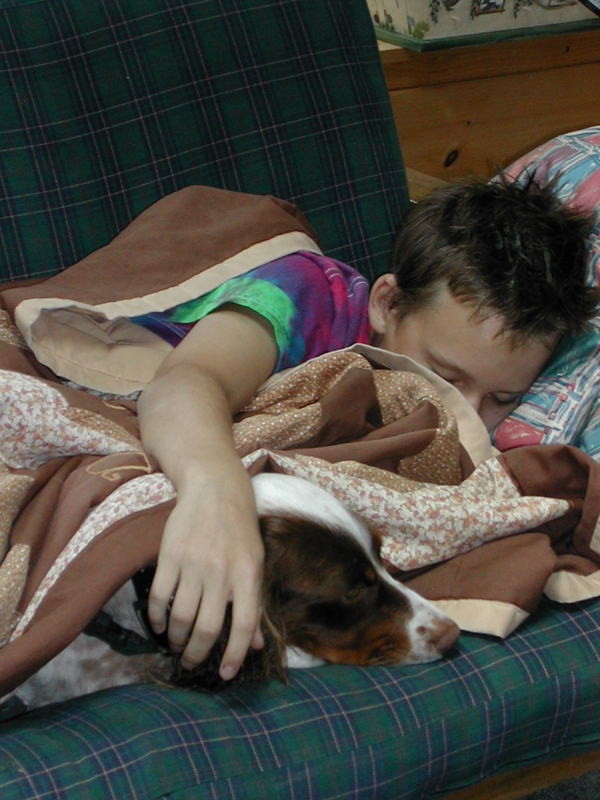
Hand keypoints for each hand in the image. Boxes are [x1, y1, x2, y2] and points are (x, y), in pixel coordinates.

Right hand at [147, 462, 264, 679]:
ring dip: (176, 639)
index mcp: (249, 573)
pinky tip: (159, 625)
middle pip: (208, 627)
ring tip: (176, 645)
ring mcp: (194, 563)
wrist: (214, 487)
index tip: (226, 674)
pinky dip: (157, 617)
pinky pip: (160, 596)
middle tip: (192, 662)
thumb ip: (254, 602)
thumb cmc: (240, 528)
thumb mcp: (255, 561)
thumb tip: (254, 644)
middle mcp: (222, 571)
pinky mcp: (170, 555)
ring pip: (181, 617)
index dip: (235, 654)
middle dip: (198, 653)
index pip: (244, 624)